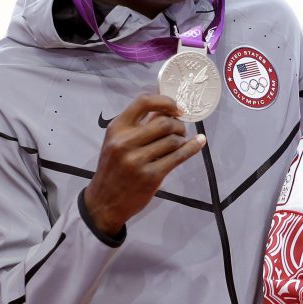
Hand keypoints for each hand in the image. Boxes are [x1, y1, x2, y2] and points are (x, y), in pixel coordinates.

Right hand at [82, 93, 205, 233]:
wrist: (103, 202)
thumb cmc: (113, 168)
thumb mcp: (117, 142)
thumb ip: (139, 124)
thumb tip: (165, 105)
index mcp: (116, 129)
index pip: (143, 102)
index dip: (165, 101)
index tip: (177, 108)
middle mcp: (125, 142)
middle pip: (164, 122)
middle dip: (178, 124)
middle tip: (180, 129)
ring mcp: (137, 160)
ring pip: (173, 140)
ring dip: (182, 138)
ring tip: (180, 142)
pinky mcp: (151, 176)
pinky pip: (178, 157)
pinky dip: (192, 147)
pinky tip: (199, 143)